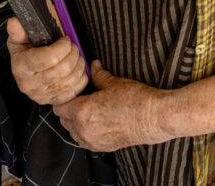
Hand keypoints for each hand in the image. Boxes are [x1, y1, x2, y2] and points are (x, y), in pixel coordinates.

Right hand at [6, 17, 87, 105]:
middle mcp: (29, 84)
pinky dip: (81, 80)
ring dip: (79, 66)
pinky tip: (78, 70)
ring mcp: (41, 95)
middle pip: (61, 70)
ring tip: (77, 56)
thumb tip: (14, 23)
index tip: (65, 40)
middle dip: (73, 54)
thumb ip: (18, 30)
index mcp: (21, 67)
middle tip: (73, 47)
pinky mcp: (51, 101)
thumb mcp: (19, 38)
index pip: (49, 58)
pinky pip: (73, 93)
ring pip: (69, 82)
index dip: (62, 47)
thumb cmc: (25, 51)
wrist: (25, 70)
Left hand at [54, 60, 170, 151]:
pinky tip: (99, 121)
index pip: (59, 106)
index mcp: (82, 112)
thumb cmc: (136, 100)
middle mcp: (83, 130)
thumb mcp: (114, 83)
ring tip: (91, 110)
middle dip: (69, 109)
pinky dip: (87, 132)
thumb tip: (93, 66)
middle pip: (63, 120)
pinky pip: (85, 140)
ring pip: (73, 132)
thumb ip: (98, 75)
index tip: (72, 92)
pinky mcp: (102, 148)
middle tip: (82, 99)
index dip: (65, 97)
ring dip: (76, 122)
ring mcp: (92, 141)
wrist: (154, 118)